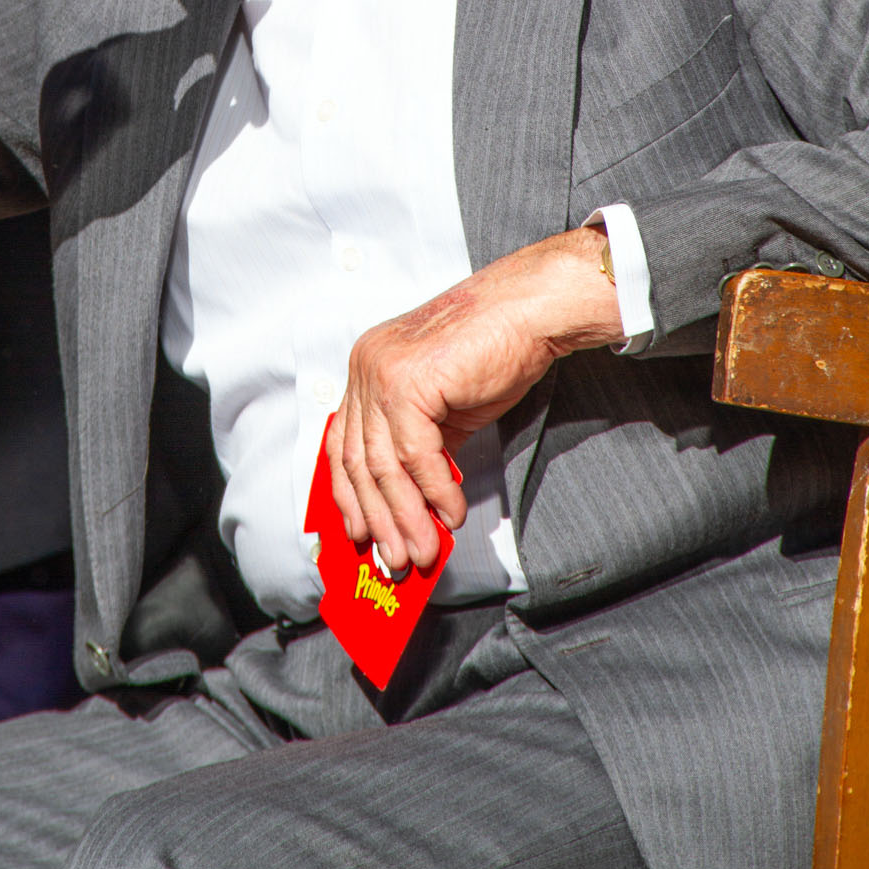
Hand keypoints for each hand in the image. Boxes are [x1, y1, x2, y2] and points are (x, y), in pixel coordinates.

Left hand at [326, 229, 623, 572]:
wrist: (526, 310)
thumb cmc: (491, 351)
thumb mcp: (443, 405)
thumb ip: (419, 448)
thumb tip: (413, 509)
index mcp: (366, 370)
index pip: (342, 445)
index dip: (349, 496)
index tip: (361, 537)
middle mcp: (365, 367)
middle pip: (356, 461)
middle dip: (377, 519)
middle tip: (394, 559)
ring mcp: (382, 372)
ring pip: (383, 464)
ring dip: (406, 517)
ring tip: (423, 550)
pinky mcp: (409, 382)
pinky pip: (416, 455)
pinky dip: (435, 491)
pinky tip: (450, 513)